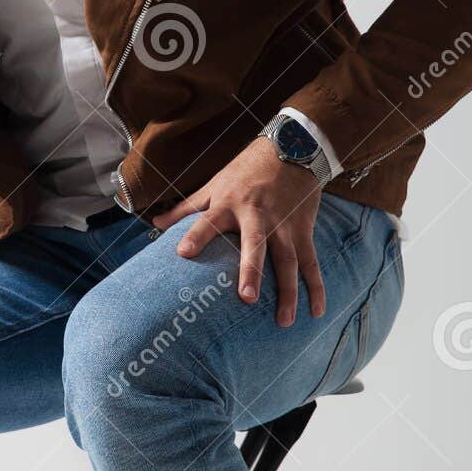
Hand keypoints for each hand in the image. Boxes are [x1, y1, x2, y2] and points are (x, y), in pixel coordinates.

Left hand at [150, 137, 325, 327]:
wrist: (291, 149)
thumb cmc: (246, 171)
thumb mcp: (215, 184)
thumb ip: (187, 208)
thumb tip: (155, 224)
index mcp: (229, 205)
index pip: (208, 221)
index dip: (196, 235)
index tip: (183, 253)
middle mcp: (257, 216)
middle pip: (255, 246)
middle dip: (252, 271)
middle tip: (247, 299)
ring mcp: (284, 225)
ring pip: (288, 261)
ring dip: (289, 292)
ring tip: (284, 321)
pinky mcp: (303, 230)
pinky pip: (311, 262)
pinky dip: (316, 287)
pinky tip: (316, 312)